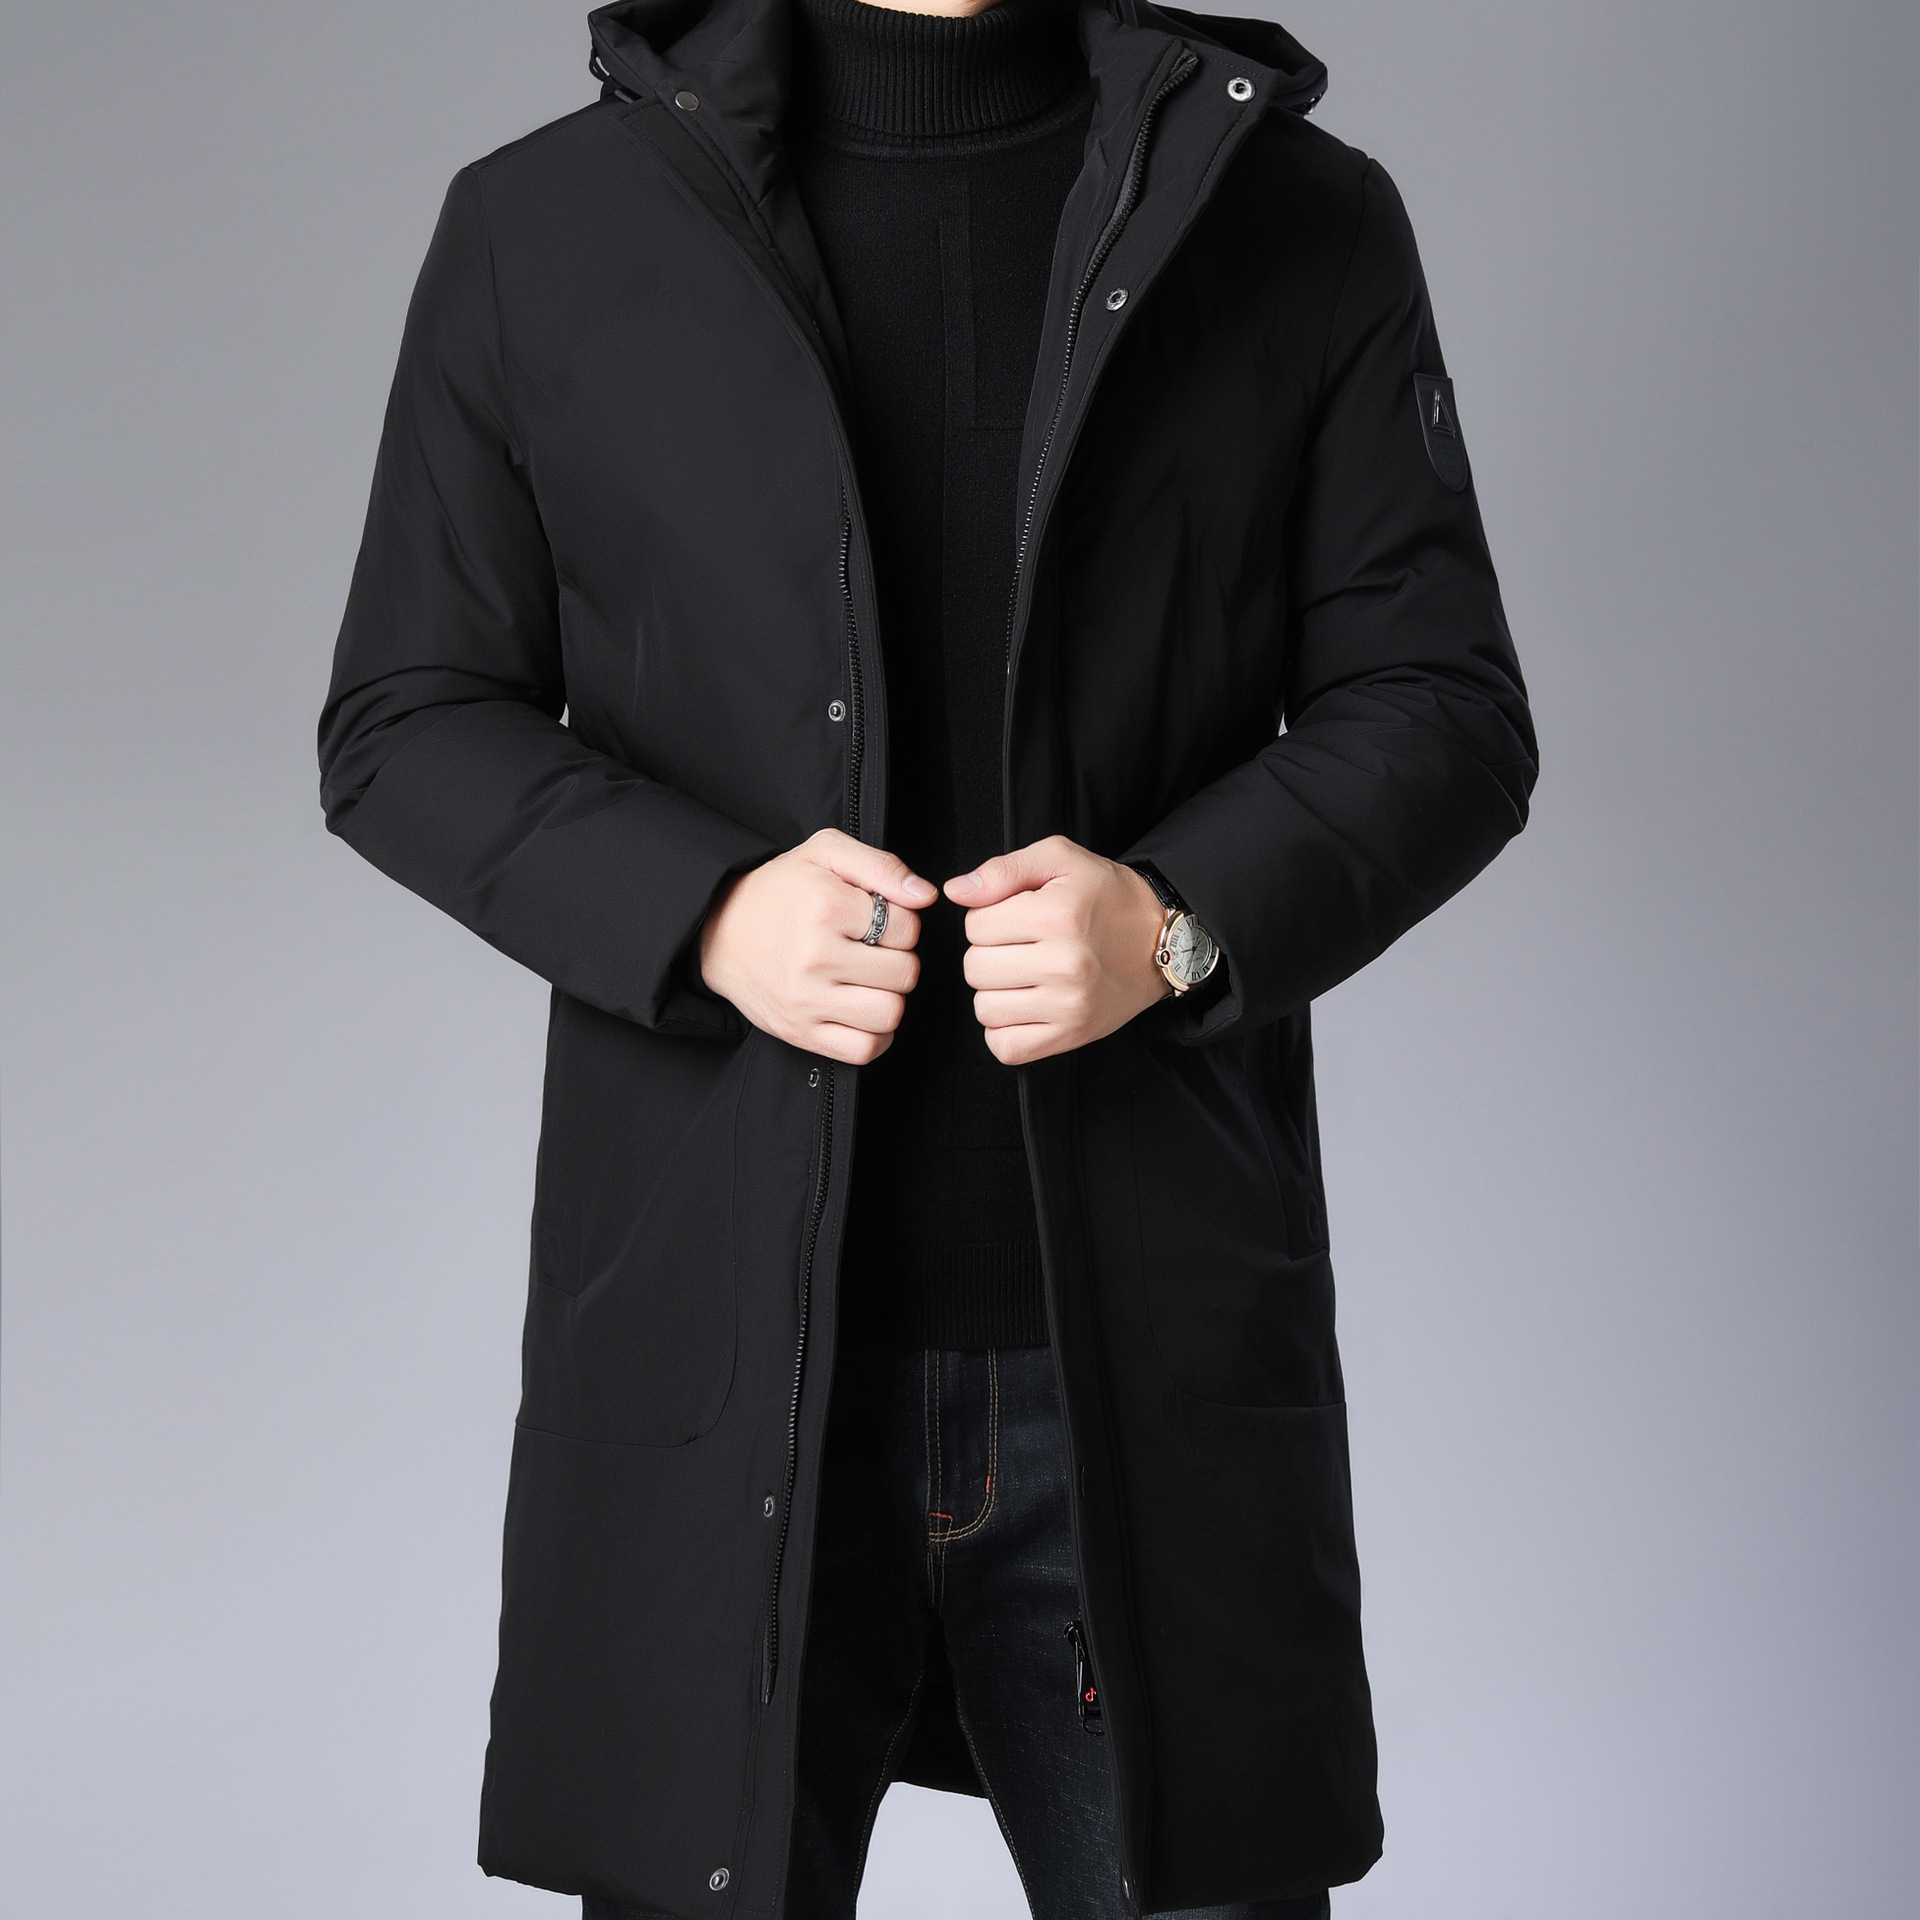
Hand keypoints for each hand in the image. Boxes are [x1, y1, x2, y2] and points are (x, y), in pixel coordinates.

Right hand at [700, 829, 936, 1064]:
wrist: (718, 930)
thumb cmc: (777, 890)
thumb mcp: (825, 853)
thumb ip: (881, 865)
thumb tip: (925, 895)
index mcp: (826, 907)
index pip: (908, 928)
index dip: (901, 923)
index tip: (878, 922)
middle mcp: (816, 956)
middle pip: (905, 972)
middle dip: (898, 959)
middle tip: (873, 950)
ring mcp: (807, 1000)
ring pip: (890, 1013)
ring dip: (889, 997)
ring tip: (868, 980)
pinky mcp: (801, 1032)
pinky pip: (864, 1049)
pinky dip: (875, 1035)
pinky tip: (862, 1010)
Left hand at [947, 835, 1168, 1065]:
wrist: (1162, 940)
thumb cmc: (1108, 897)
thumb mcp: (1060, 859)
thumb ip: (1003, 870)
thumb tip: (956, 891)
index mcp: (1056, 916)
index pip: (974, 925)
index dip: (986, 918)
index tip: (1014, 918)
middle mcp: (1064, 964)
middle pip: (974, 968)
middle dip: (988, 954)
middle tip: (1020, 947)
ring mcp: (1069, 1005)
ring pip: (984, 1008)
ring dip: (994, 992)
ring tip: (1024, 975)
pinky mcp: (1072, 1035)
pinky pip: (1006, 1046)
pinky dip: (1004, 1029)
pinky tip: (1023, 1005)